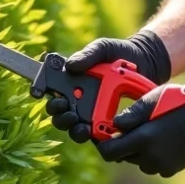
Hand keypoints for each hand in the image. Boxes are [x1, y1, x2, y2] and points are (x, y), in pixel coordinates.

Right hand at [46, 30, 171, 142]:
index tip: (39, 92)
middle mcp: (78, 100)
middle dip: (59, 116)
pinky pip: (97, 134)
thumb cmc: (119, 53)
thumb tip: (70, 65)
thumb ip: (88, 54)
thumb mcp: (102, 48)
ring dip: (74, 129)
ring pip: (75, 129)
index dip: (41, 92)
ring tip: (81, 126)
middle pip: (59, 115)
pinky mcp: (107, 123)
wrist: (145, 61)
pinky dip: (94, 136)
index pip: (51, 91)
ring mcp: (92, 113)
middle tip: (68, 110)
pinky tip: (97, 132)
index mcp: (72, 82)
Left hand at [95, 79, 184, 176]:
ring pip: (137, 161)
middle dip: (121, 144)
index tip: (103, 134)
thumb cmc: (180, 102)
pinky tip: (162, 140)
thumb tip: (113, 125)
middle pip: (122, 157)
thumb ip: (130, 114)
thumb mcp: (153, 99)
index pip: (109, 152)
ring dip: (136, 150)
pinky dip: (151, 156)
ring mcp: (161, 166)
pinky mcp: (170, 169)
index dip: (103, 143)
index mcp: (143, 139)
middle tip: (129, 129)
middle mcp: (150, 157)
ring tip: (150, 131)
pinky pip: (152, 165)